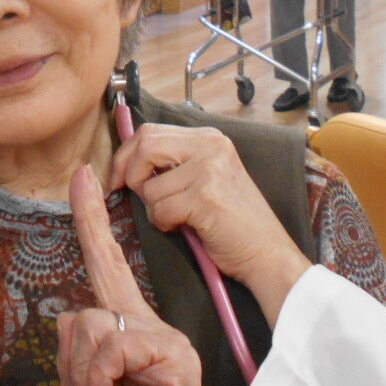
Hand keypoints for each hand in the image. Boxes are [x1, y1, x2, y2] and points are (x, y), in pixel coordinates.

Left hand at [57, 166, 265, 385]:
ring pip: (95, 327)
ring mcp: (163, 335)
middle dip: (76, 365)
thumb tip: (72, 314)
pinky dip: (98, 380)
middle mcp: (147, 323)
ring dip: (85, 377)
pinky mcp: (173, 352)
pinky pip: (115, 347)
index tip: (80, 176)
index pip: (106, 264)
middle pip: (85, 311)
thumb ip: (73, 356)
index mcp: (127, 329)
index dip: (90, 220)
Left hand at [110, 124, 310, 326]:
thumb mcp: (207, 177)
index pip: (150, 132)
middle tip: (135, 196)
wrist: (267, 252)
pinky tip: (186, 227)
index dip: (126, 155)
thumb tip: (130, 163)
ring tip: (178, 218)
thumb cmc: (233, 221)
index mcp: (208, 138)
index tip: (118, 178)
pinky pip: (160, 209)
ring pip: (150, 185)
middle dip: (130, 174)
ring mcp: (209, 169)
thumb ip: (176, 163)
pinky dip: (165, 224)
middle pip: (144, 145)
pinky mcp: (205, 196)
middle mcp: (210, 146)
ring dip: (154, 209)